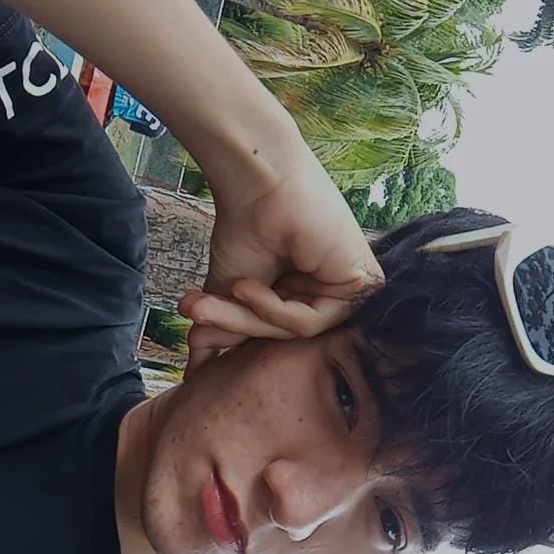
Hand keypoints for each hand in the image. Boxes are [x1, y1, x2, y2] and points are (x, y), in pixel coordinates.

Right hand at [178, 138, 384, 376]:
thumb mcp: (230, 290)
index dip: (232, 337)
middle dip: (235, 328)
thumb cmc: (246, 225)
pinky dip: (274, 310)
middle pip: (282, 338)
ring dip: (248, 319)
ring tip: (217, 298)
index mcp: (305, 297)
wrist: (258, 181)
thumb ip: (223, 329)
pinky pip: (312, 323)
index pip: (272, 337)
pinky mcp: (361, 284)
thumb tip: (195, 371)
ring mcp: (348, 291)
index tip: (192, 336)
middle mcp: (330, 295)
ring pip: (295, 334)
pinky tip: (248, 287)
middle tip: (195, 319)